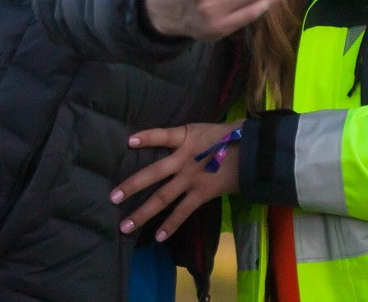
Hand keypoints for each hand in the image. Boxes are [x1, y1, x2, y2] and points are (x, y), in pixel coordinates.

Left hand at [113, 121, 239, 240]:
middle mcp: (186, 159)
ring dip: (143, 212)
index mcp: (188, 138)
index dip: (147, 137)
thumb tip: (166, 141)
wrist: (255, 153)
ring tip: (125, 226)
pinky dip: (170, 225)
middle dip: (132, 185)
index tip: (129, 141)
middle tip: (112, 197)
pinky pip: (183, 211)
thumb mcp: (205, 129)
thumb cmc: (229, 137)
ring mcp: (193, 178)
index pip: (164, 135)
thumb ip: (185, 138)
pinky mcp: (202, 194)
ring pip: (163, 197)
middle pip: (154, 172)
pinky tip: (158, 237)